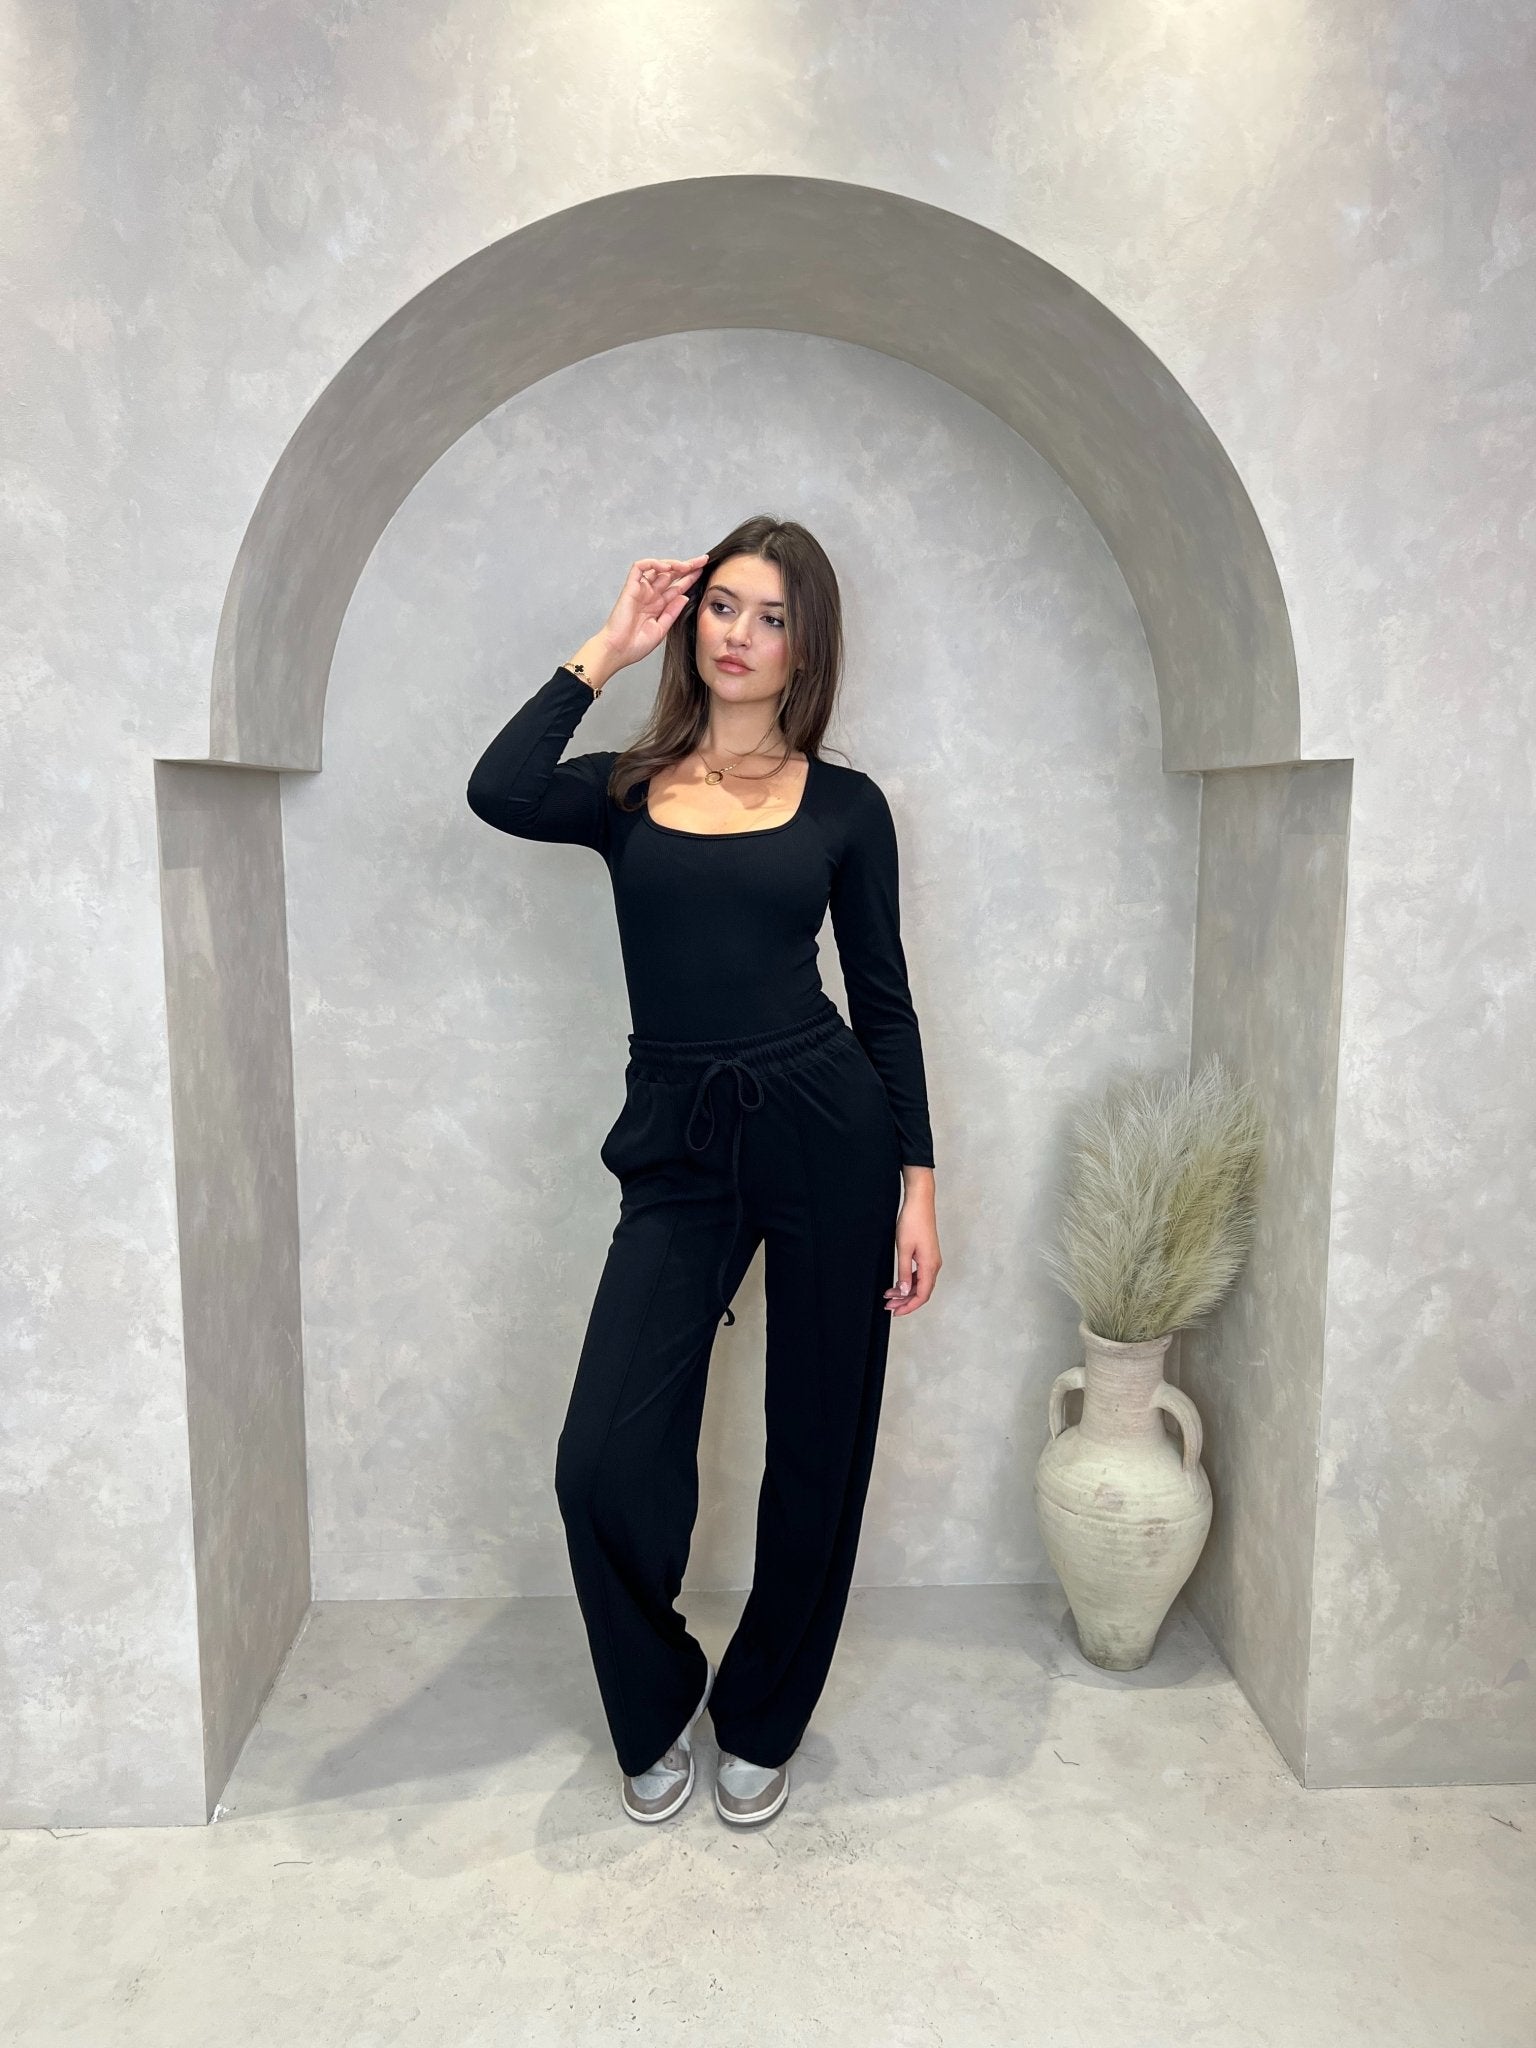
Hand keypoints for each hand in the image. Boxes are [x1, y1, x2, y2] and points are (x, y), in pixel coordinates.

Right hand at [587, 554, 709, 677]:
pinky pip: (640, 567)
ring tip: (687, 565)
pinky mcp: (630, 587)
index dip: (690, 578)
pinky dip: (653, 563)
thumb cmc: (635, 645)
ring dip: (673, 563)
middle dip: (687, 566)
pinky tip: (666, 567)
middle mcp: (650, 595)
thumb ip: (673, 612)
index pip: (677, 587)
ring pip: (657, 568)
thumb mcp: (662, 628)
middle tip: (703, 560)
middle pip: (671, 575)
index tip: (704, 571)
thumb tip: (685, 596)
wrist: (618, 651)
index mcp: (658, 605)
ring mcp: (640, 590)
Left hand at [885, 1175, 939, 1314]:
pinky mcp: (928, 1255)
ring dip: (906, 1291)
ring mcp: (932, 1260)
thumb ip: (904, 1272)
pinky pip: (920, 1274)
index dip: (909, 1306)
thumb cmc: (912, 1222)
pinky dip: (909, 1281)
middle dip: (905, 1301)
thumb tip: (906, 1292)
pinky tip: (898, 1283)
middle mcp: (934, 1265)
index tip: (896, 1311)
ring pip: (921, 1283)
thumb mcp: (904, 1249)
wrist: (919, 1202)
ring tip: (889, 1294)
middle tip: (888, 1305)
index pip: (922, 1295)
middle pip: (922, 1291)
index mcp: (930, 1265)